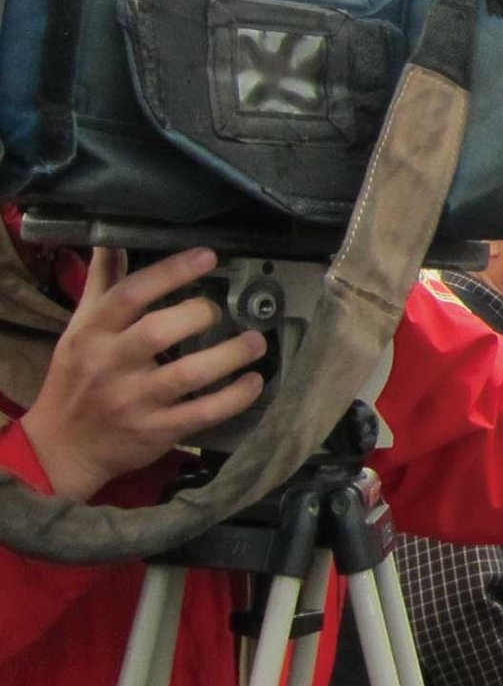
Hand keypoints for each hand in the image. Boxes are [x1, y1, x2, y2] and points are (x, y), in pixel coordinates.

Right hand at [21, 247, 266, 502]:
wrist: (63, 446)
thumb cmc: (77, 377)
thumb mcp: (80, 327)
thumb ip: (103, 283)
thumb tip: (113, 238)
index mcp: (93, 333)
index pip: (130, 294)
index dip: (171, 272)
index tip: (207, 256)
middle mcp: (112, 365)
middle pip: (157, 332)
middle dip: (198, 314)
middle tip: (221, 309)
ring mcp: (135, 401)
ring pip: (187, 375)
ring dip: (229, 356)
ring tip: (256, 342)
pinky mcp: (157, 431)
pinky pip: (202, 413)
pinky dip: (233, 398)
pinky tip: (254, 381)